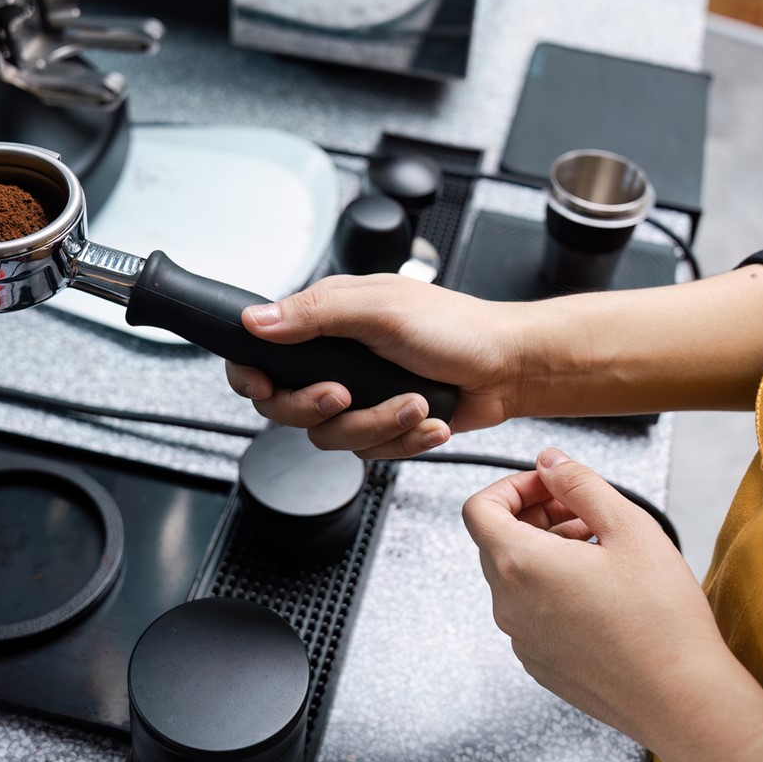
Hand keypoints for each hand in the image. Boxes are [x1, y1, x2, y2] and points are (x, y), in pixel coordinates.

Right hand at [227, 275, 529, 459]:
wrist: (509, 367)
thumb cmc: (458, 328)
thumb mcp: (382, 309)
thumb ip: (317, 314)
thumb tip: (256, 320)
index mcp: (328, 321)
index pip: (261, 352)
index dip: (253, 377)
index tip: (267, 387)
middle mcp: (337, 360)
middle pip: (287, 407)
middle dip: (318, 409)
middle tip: (345, 395)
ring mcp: (360, 396)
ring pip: (331, 437)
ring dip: (378, 424)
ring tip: (415, 402)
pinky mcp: (384, 425)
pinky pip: (370, 451)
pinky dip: (404, 439)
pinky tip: (429, 418)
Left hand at [461, 448, 743, 759]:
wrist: (682, 701)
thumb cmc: (661, 619)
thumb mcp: (628, 527)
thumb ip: (580, 484)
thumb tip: (549, 462)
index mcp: (520, 565)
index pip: (479, 509)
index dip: (513, 486)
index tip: (551, 485)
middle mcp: (509, 606)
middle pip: (496, 542)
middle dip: (535, 516)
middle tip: (586, 514)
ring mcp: (522, 641)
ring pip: (516, 578)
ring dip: (547, 552)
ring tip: (602, 550)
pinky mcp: (541, 665)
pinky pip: (532, 613)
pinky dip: (554, 590)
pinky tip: (603, 592)